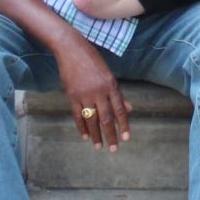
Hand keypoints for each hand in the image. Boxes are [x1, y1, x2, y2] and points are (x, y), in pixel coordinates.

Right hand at [53, 36, 131, 151]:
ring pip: (92, 119)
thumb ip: (118, 94)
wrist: (71, 49)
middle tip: (113, 149)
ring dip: (96, 135)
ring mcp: (84, 94)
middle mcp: (99, 91)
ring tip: (98, 146)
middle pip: (106, 118)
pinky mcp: (72, 96)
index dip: (124, 125)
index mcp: (111, 86)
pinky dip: (81, 127)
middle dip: (110, 135)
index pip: (120, 110)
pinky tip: (85, 136)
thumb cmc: (93, 61)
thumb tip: (129, 110)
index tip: (126, 139)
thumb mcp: (109, 75)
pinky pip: (77, 115)